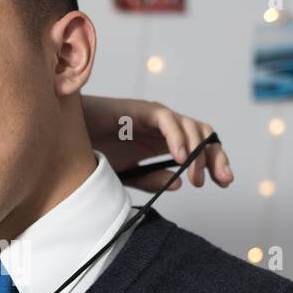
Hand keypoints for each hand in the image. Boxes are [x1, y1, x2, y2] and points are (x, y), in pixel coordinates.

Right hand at [81, 95, 232, 192]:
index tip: (223, 183)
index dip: (215, 163)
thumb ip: (152, 180)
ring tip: (196, 179)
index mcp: (164, 143)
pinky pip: (167, 120)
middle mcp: (165, 128)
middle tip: (221, 181)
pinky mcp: (141, 110)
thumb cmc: (95, 153)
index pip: (200, 148)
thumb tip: (178, 183)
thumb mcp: (127, 175)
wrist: (69, 138)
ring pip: (191, 127)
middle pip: (203, 135)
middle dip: (216, 156)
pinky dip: (176, 138)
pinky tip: (180, 159)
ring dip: (198, 153)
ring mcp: (154, 117)